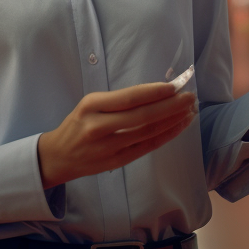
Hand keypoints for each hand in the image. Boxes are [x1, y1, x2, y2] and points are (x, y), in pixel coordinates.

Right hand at [37, 83, 197, 188]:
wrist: (59, 156)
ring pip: (147, 132)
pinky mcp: (116, 162)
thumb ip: (118, 101)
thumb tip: (157, 92)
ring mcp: (108, 147)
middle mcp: (98, 126)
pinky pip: (146, 147)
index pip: (129, 98)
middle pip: (142, 115)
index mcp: (91, 105)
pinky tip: (178, 127)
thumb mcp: (90, 104)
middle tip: (190, 97)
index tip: (175, 86)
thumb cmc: (78, 123)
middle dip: (171, 106)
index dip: (154, 92)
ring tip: (189, 111)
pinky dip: (166, 136)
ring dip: (173, 120)